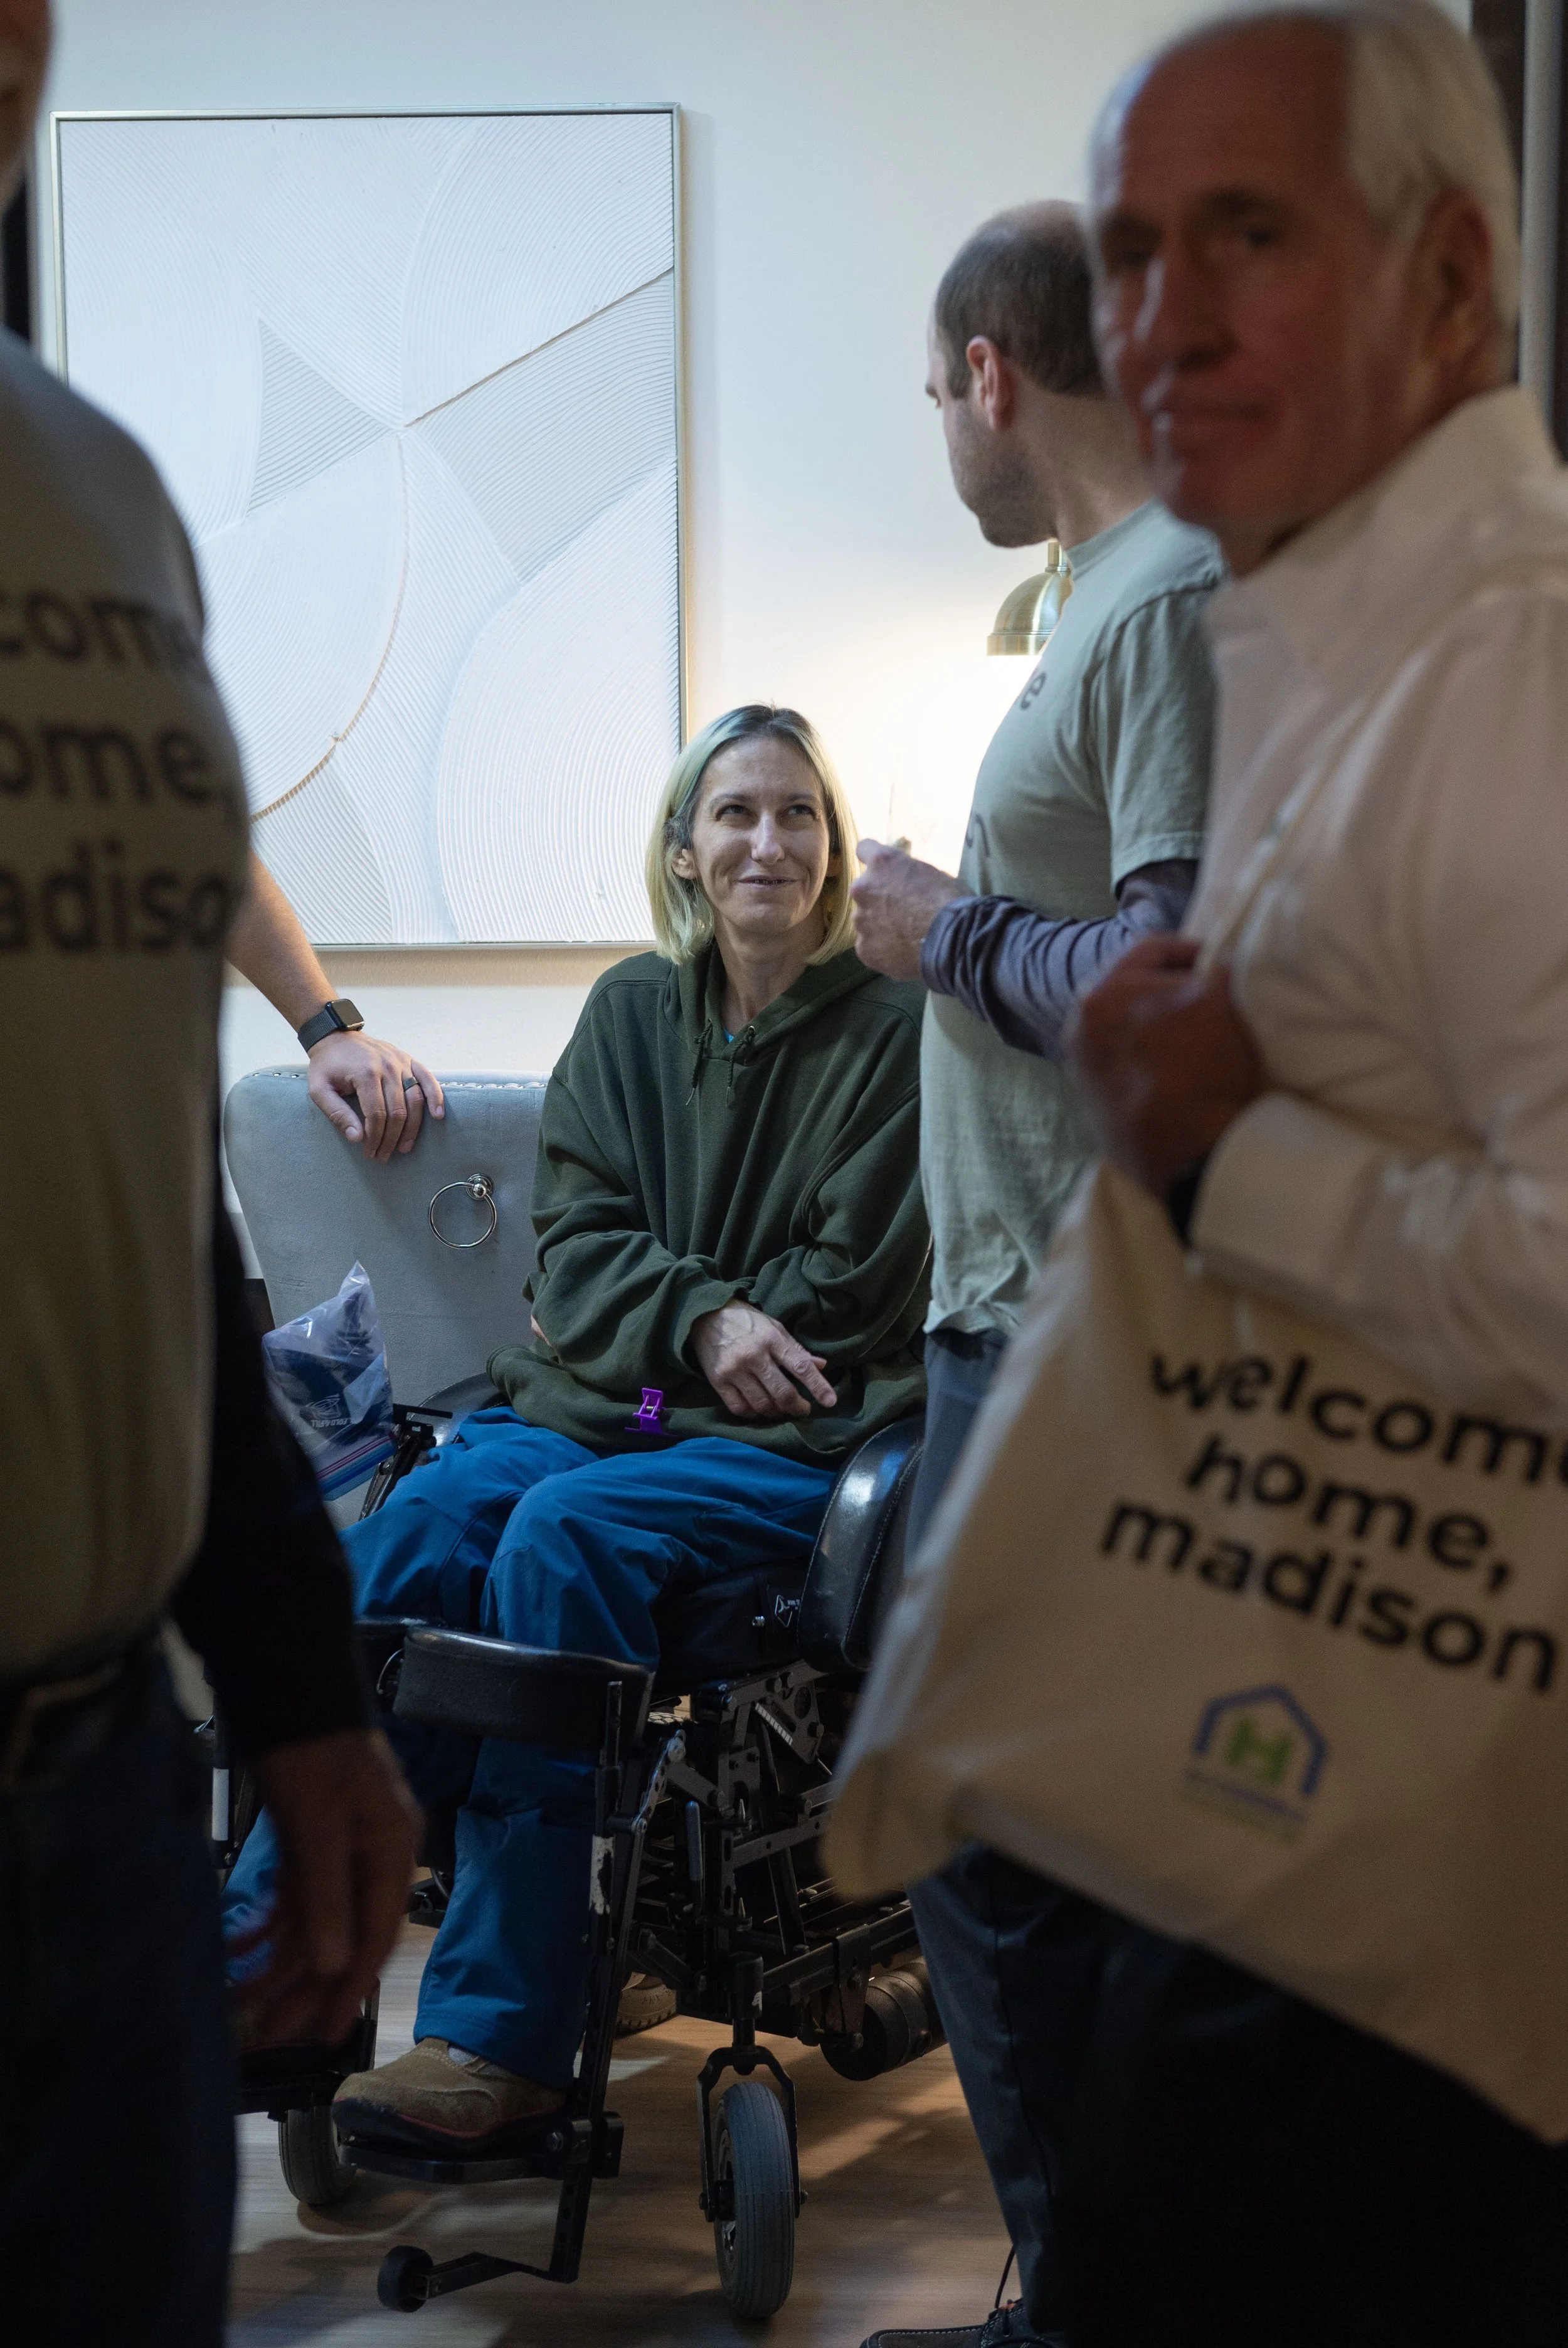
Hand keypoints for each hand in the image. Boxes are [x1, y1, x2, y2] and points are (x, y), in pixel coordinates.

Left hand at [235, 1727, 419, 2048]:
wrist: (290, 1692)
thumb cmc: (314, 1748)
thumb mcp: (319, 1825)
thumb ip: (328, 1894)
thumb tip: (335, 1961)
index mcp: (391, 1851)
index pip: (376, 1936)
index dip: (350, 1989)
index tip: (323, 2033)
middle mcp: (370, 1856)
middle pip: (340, 1936)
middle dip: (303, 1985)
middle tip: (268, 2031)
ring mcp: (340, 1849)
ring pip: (313, 1923)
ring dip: (278, 1962)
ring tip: (243, 2001)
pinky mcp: (311, 1840)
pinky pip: (293, 1899)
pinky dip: (267, 1926)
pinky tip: (239, 1951)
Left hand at [306, 1031, 443, 1161]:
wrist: (335, 1037)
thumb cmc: (326, 1065)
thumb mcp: (319, 1089)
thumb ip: (336, 1113)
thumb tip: (357, 1138)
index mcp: (365, 1073)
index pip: (377, 1114)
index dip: (375, 1138)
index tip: (370, 1152)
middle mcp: (388, 1067)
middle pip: (397, 1111)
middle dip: (391, 1139)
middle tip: (383, 1156)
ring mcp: (401, 1062)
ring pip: (415, 1100)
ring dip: (412, 1128)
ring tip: (405, 1147)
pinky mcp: (408, 1060)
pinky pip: (428, 1079)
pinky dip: (436, 1097)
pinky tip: (438, 1115)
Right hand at [690, 1301, 837, 1419]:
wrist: (705, 1316)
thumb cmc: (746, 1321)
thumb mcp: (774, 1327)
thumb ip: (796, 1349)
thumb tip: (821, 1366)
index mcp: (771, 1339)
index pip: (800, 1367)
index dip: (818, 1386)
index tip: (831, 1401)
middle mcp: (753, 1355)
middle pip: (782, 1392)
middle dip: (797, 1407)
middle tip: (803, 1409)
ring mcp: (734, 1370)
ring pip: (762, 1404)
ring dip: (776, 1412)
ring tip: (781, 1409)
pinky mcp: (718, 1381)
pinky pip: (740, 1408)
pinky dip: (753, 1413)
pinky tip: (759, 1409)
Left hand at [850, 840, 966, 980]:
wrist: (953, 940)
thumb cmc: (951, 901)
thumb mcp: (931, 873)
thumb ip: (907, 875)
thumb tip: (904, 882)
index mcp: (882, 862)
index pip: (864, 849)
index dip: (877, 863)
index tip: (883, 871)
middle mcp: (863, 888)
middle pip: (864, 891)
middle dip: (879, 899)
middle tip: (902, 912)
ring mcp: (861, 920)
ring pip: (865, 920)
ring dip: (879, 925)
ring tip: (905, 937)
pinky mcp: (864, 948)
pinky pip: (869, 946)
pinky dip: (882, 950)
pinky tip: (902, 953)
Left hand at [1065, 935, 1266, 1195]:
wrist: (1190, 1151)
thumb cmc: (1205, 1063)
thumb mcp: (1226, 995)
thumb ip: (1220, 965)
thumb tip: (1220, 961)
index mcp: (1102, 993)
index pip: (1152, 951)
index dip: (1192, 949)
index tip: (1221, 961)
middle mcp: (1079, 1032)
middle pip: (1134, 994)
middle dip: (1173, 992)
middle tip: (1211, 999)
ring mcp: (1083, 1076)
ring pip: (1129, 1035)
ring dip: (1162, 1032)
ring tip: (1201, 1041)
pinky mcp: (1095, 1114)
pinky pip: (1130, 1075)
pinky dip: (1154, 1070)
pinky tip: (1185, 1078)